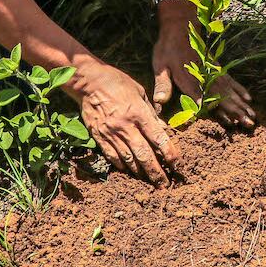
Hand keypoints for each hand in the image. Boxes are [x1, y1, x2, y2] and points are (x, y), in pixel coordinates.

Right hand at [65, 62, 179, 186]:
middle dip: (156, 172)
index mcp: (138, 113)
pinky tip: (129, 170)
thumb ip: (151, 112)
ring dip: (140, 172)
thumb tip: (163, 129)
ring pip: (128, 159)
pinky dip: (122, 165)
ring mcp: (110, 133)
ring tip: (149, 180)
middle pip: (144, 155)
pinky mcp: (98, 137)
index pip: (158, 138)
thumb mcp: (139, 92)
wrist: (88, 82)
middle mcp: (125, 126)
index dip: (170, 154)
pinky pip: (112, 156)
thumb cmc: (117, 82)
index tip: (177, 166)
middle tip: (164, 184)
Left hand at [151, 5, 255, 128]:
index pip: (204, 99)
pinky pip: (231, 81)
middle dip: (237, 112)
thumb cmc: (167, 49)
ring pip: (230, 91)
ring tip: (253, 117)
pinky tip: (248, 98)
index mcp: (189, 81)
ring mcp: (213, 73)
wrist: (180, 27)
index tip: (230, 122)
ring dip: (242, 104)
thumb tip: (159, 102)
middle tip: (250, 124)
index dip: (216, 111)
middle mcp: (205, 78)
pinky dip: (240, 90)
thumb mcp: (160, 66)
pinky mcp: (217, 68)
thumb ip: (162, 85)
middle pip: (223, 98)